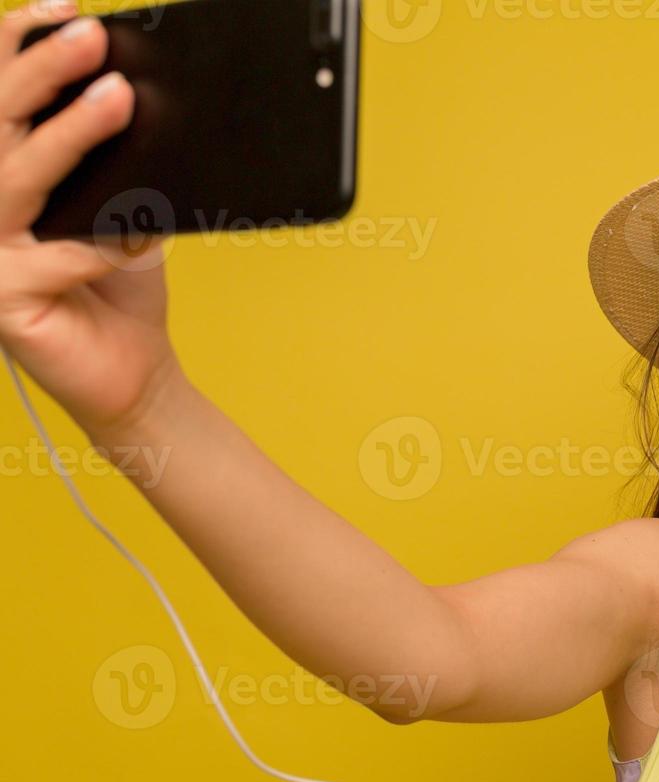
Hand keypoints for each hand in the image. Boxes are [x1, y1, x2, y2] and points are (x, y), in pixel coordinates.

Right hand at [0, 0, 179, 440]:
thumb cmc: (120, 280)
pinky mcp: (4, 300)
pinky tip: (143, 229)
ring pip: (16, 180)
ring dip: (69, 135)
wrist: (134, 366)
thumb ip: (112, 156)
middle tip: (90, 37)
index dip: (17, 46)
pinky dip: (105, 242)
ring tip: (118, 97)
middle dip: (41, 72)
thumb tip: (130, 86)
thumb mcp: (119, 203)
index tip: (65, 9)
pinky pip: (57, 258)